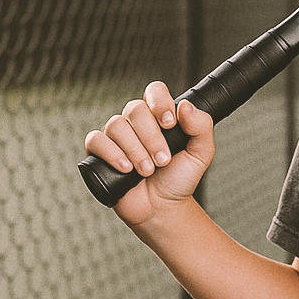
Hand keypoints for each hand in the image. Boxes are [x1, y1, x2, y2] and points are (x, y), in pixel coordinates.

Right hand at [83, 81, 214, 226]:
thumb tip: (184, 106)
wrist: (163, 207)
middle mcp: (136, 122)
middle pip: (135, 109)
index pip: (155, 91)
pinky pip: (96, 140)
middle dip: (152, 138)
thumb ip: (201, 127)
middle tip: (163, 161)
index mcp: (159, 116)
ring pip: (116, 125)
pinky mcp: (100, 152)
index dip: (159, 102)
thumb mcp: (201, 153)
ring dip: (135, 150)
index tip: (169, 124)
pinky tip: (126, 169)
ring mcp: (117, 136)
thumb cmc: (180, 178)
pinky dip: (112, 154)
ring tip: (147, 171)